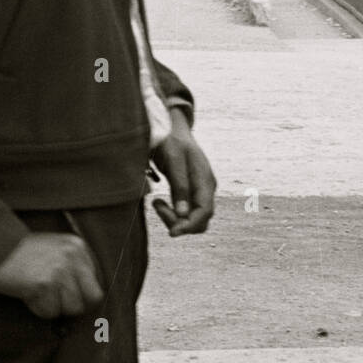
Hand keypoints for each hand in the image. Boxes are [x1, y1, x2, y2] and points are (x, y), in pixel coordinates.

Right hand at [0, 232, 102, 318]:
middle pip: (90, 299)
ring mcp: (59, 270)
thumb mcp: (56, 249)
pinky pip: (49, 312)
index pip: (95, 285)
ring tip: (38, 291)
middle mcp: (72, 256)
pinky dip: (37, 308)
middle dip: (71, 304)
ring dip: (53, 306)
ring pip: (71, 308)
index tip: (62, 292)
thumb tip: (88, 298)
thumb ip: (74, 267)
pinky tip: (27, 292)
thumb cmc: (23, 253)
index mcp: (78, 247)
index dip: (79, 294)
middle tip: (52, 296)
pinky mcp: (44, 284)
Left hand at [152, 112, 215, 235]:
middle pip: (200, 220)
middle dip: (179, 222)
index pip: (205, 212)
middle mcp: (206, 189)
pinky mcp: (191, 192)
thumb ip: (180, 186)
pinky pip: (186, 212)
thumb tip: (182, 214)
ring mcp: (200, 191)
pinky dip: (173, 213)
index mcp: (206, 181)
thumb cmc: (173, 141)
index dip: (190, 226)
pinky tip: (159, 201)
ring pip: (192, 219)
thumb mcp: (174, 159)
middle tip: (157, 205)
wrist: (174, 129)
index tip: (171, 232)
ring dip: (174, 219)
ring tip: (156, 203)